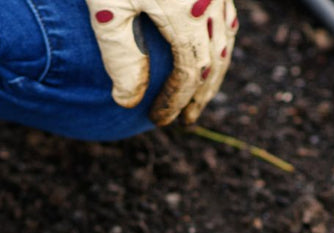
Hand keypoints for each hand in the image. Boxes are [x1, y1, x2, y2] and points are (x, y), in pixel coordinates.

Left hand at [85, 0, 237, 124]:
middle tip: (183, 120)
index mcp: (188, 11)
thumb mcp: (107, 10)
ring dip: (214, 72)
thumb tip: (128, 102)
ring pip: (226, 37)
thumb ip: (119, 55)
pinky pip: (224, 16)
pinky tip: (201, 55)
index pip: (191, 71)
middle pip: (216, 59)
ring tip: (195, 97)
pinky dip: (217, 43)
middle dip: (200, 95)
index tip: (159, 120)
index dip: (176, 101)